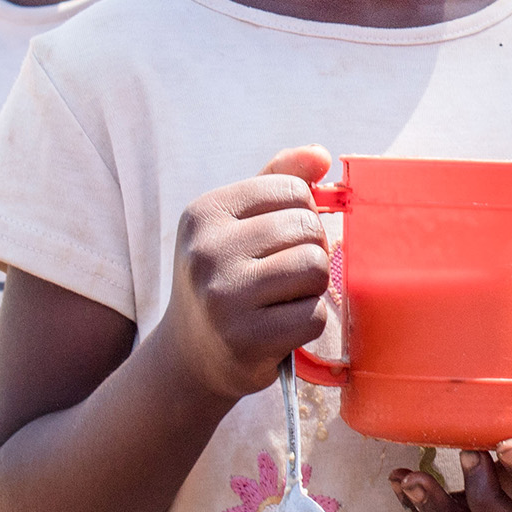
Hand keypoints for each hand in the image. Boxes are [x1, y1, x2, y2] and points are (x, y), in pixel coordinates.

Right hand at [161, 145, 333, 404]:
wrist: (190, 356)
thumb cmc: (226, 279)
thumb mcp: (235, 224)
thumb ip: (276, 181)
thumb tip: (321, 155)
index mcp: (204, 212)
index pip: (293, 190)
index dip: (302, 214)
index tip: (280, 240)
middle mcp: (207, 251)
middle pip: (307, 229)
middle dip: (310, 251)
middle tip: (285, 274)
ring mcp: (224, 296)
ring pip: (315, 268)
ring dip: (313, 287)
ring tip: (284, 298)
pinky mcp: (245, 338)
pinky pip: (314, 315)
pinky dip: (309, 321)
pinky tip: (281, 327)